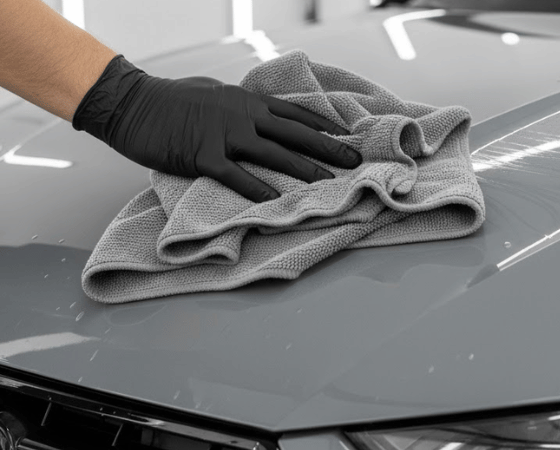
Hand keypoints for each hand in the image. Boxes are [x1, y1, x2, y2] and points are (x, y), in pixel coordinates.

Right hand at [72, 55, 360, 201]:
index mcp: (247, 100)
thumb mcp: (215, 93)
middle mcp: (243, 115)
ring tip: (328, 183)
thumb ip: (241, 107)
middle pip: (295, 134)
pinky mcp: (202, 156)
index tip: (347, 138)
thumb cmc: (173, 98)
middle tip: (354, 161)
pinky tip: (276, 201)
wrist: (133, 103)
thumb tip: (260, 117)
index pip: (296, 114)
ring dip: (304, 169)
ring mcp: (224, 135)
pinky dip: (257, 188)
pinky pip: (236, 175)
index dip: (324, 127)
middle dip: (328, 148)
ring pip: (274, 154)